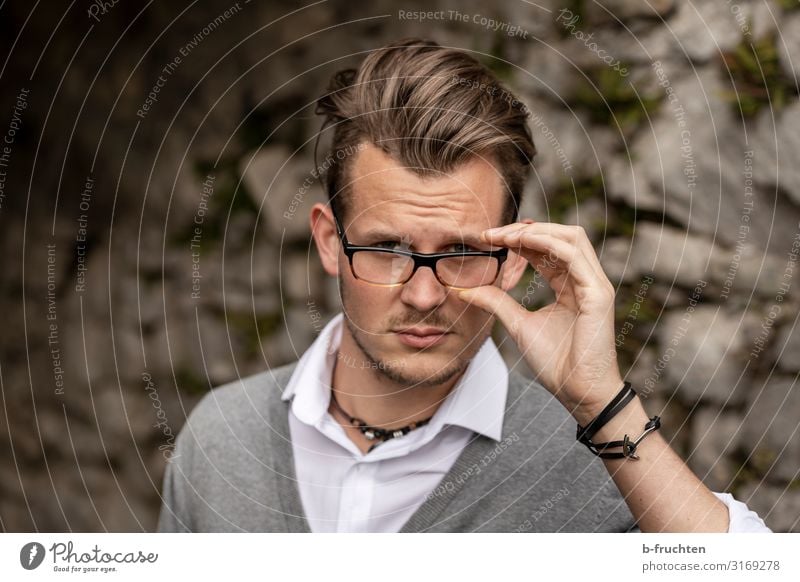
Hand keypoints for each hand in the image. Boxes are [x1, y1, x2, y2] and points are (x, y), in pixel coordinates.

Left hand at [458, 221, 623, 424]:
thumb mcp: (517, 324)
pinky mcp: (598, 293)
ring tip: (505, 236)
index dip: (520, 239)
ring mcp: (594, 284)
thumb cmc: (556, 363)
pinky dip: (547, 243)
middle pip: (561, 235)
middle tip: (494, 233)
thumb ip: (496, 302)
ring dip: (535, 231)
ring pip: (571, 237)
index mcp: (570, 286)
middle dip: (526, 229)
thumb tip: (463, 289)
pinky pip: (573, 255)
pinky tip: (521, 244)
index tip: (489, 238)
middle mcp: (585, 280)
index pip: (547, 249)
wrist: (578, 392)